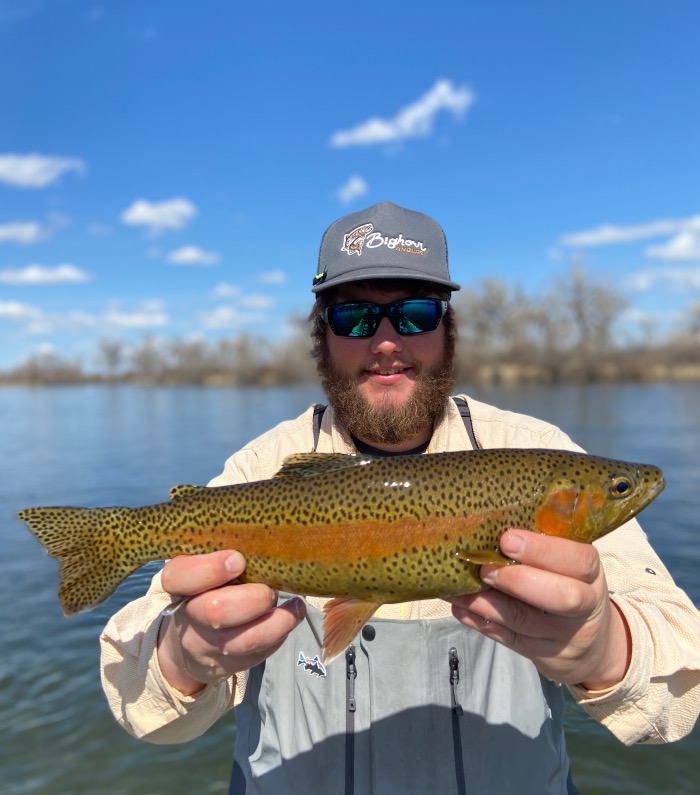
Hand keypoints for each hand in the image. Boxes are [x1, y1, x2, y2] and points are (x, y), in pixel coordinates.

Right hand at [156, 550, 305, 695]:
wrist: (186, 641)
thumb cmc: (206, 588)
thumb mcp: (203, 566)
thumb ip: (223, 550)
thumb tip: (265, 536)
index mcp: (177, 584)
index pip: (180, 576)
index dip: (210, 569)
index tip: (238, 560)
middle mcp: (187, 618)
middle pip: (217, 612)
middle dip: (254, 598)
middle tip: (271, 588)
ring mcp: (205, 647)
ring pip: (246, 639)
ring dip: (278, 621)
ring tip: (296, 606)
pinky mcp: (226, 667)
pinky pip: (258, 654)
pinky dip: (279, 636)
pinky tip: (289, 619)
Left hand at [447, 530, 630, 689]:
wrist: (591, 644)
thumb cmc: (569, 584)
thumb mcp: (568, 563)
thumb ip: (543, 545)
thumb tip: (493, 518)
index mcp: (590, 573)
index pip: (579, 560)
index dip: (543, 550)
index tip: (507, 539)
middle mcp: (584, 605)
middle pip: (561, 597)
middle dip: (517, 580)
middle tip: (484, 567)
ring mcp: (564, 634)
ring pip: (524, 620)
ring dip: (486, 603)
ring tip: (457, 587)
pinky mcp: (543, 654)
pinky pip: (509, 640)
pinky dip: (480, 623)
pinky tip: (460, 608)